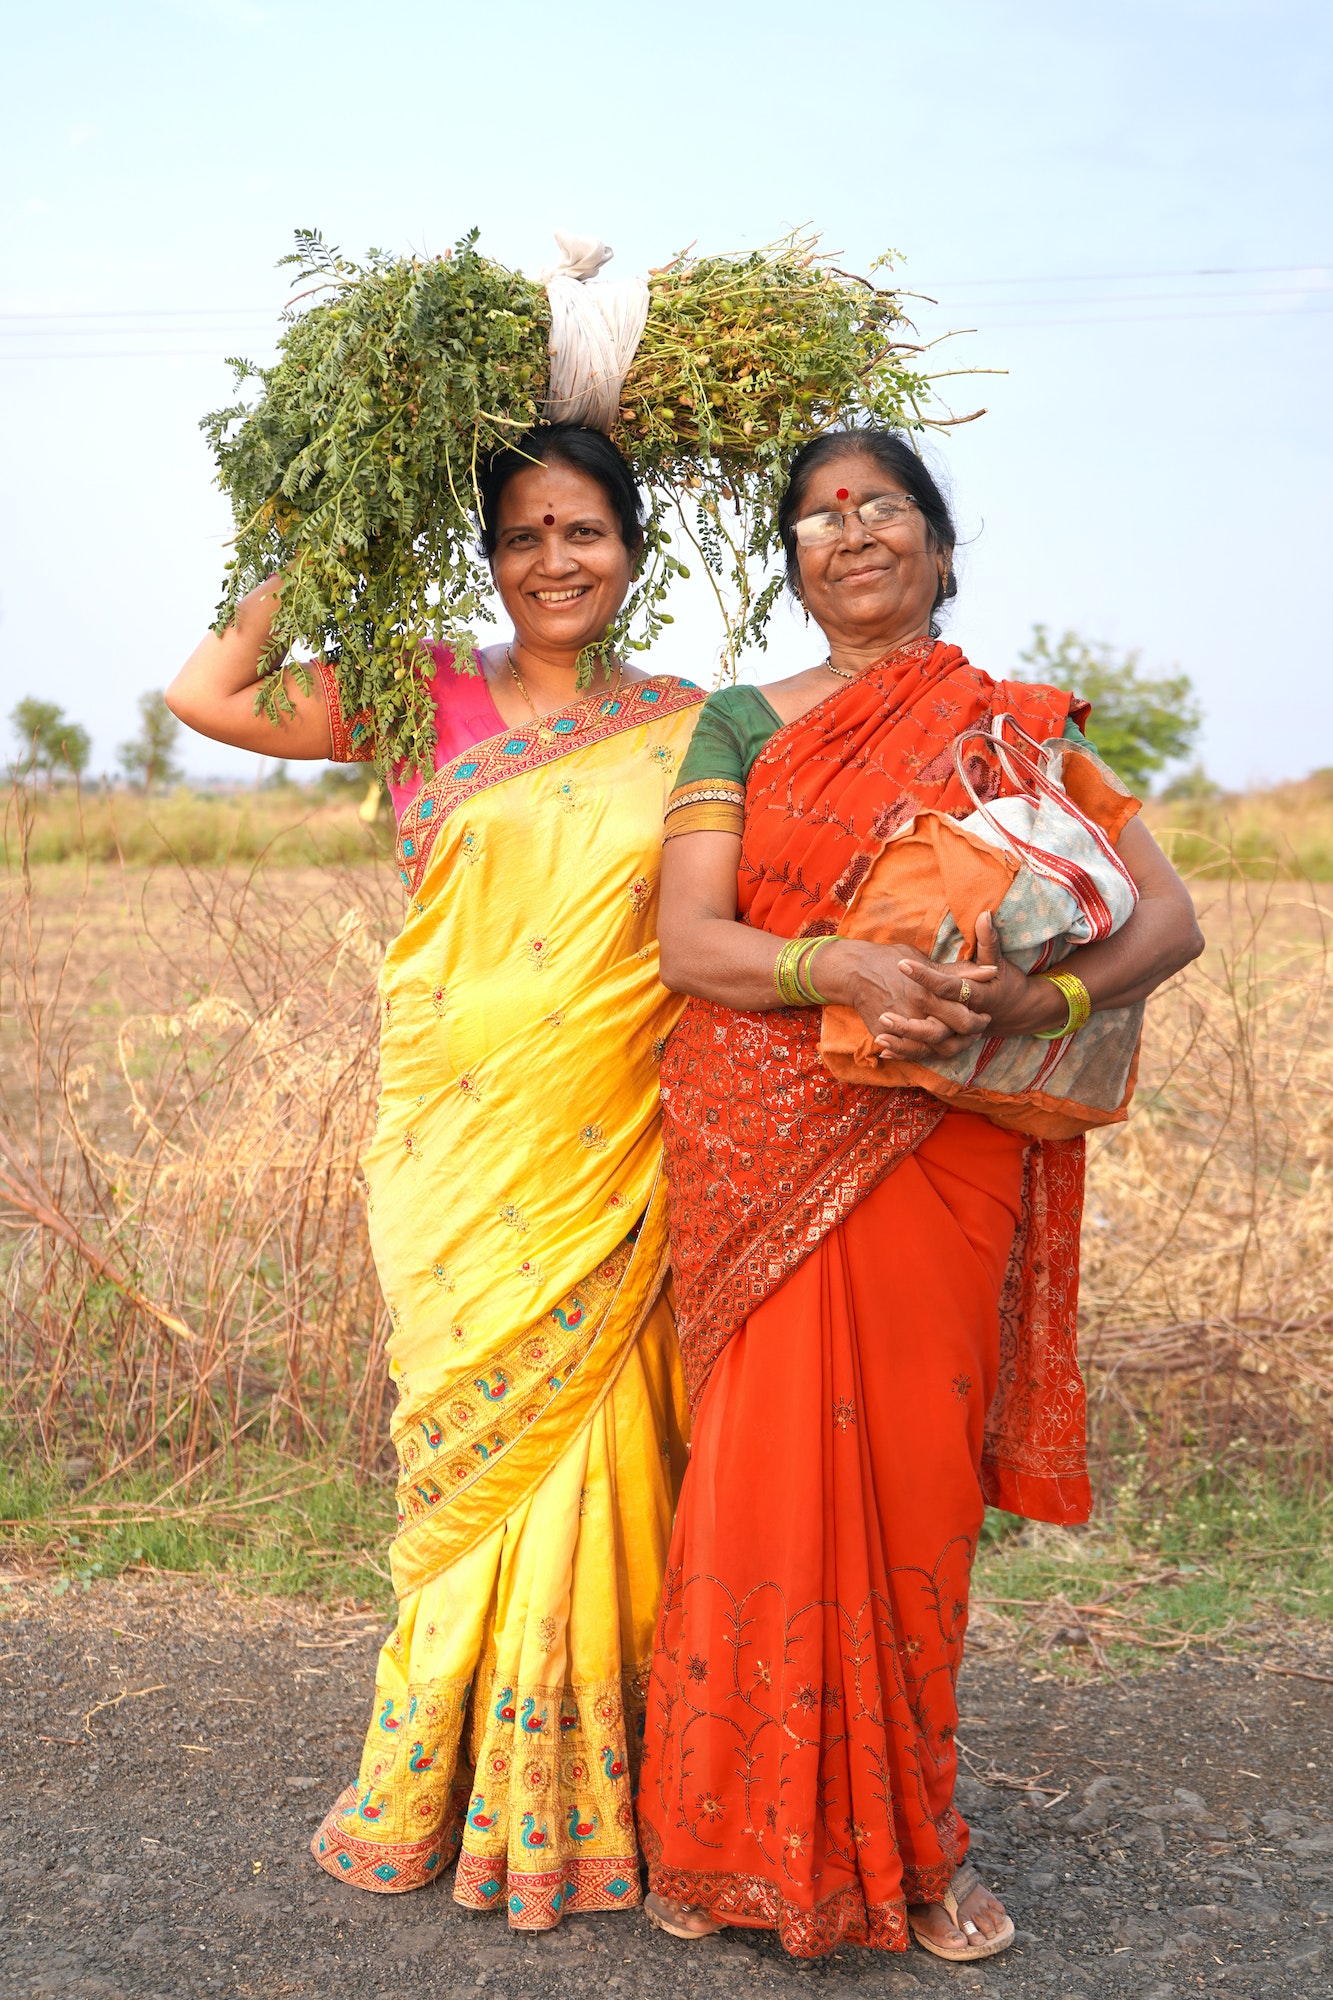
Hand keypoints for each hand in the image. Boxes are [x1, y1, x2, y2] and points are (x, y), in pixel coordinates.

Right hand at [824, 938, 996, 1061]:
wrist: (854, 970)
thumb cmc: (893, 960)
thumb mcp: (928, 962)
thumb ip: (959, 973)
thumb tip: (992, 970)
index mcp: (928, 993)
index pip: (962, 1015)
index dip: (978, 1018)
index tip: (985, 1014)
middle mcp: (914, 1012)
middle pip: (949, 1037)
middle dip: (968, 1037)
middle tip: (976, 1030)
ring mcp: (899, 1027)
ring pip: (931, 1050)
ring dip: (949, 1047)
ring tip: (958, 1039)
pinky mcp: (884, 1035)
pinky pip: (906, 1052)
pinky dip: (921, 1053)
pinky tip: (933, 1048)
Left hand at [875, 912, 1067, 1054]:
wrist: (1021, 1010)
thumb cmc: (1006, 984)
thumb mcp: (998, 962)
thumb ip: (986, 941)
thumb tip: (983, 914)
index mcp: (978, 997)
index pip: (948, 987)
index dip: (924, 976)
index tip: (902, 964)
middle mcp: (968, 1020)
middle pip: (936, 1029)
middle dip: (910, 1024)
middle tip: (884, 1013)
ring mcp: (959, 1035)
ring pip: (929, 1047)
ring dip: (904, 1042)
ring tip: (881, 1031)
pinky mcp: (951, 1044)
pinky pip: (926, 1055)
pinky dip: (904, 1053)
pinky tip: (882, 1047)